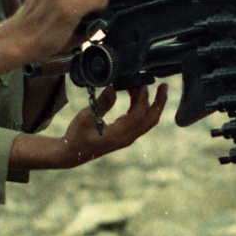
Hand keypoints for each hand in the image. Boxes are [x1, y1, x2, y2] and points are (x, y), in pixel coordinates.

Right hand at [54, 83, 169, 166]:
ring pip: (147, 120)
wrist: (72, 154)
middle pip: (151, 120)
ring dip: (151, 103)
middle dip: (159, 102)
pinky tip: (135, 95)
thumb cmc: (76, 136)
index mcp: (119, 135)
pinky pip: (139, 121)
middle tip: (164, 85)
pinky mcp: (124, 136)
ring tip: (146, 86)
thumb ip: (102, 103)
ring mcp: (127, 138)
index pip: (139, 114)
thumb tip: (113, 87)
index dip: (142, 97)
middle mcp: (127, 138)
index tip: (141, 82)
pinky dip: (141, 107)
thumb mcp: (85, 117)